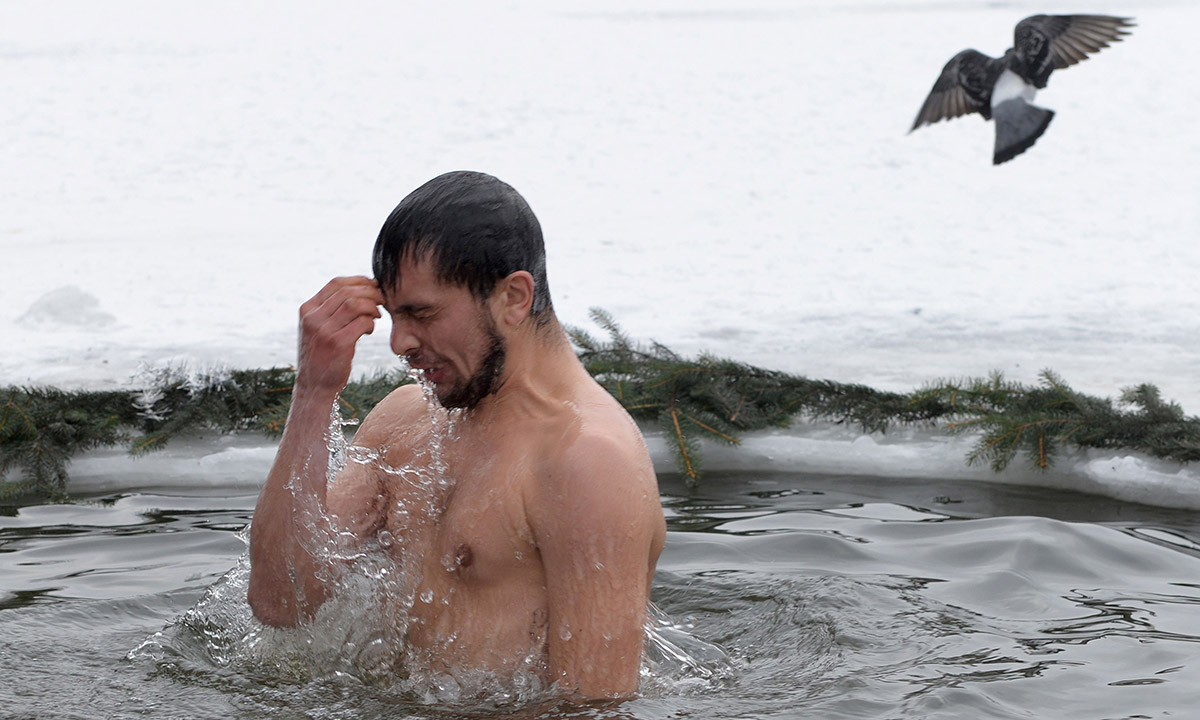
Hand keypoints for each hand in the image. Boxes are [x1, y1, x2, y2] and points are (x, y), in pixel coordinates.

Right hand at [295, 276, 383, 394]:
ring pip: (356, 304)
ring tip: (377, 315)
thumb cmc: (322, 354)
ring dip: (372, 307)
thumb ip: (330, 309)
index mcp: (307, 309)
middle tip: (382, 300)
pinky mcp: (337, 344)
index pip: (336, 283)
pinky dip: (371, 323)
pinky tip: (369, 330)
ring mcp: (324, 331)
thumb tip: (360, 288)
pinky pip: (362, 322)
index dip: (359, 281)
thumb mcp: (317, 327)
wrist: (314, 386)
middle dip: (371, 292)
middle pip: (348, 291)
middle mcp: (312, 317)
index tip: (373, 287)